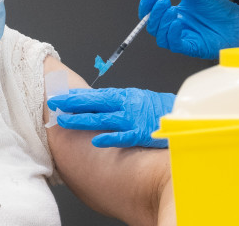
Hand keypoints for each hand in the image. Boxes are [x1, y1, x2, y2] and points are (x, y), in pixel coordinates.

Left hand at [48, 88, 174, 148]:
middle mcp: (127, 105)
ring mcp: (134, 119)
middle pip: (95, 103)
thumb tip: (96, 106)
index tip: (59, 96)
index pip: (96, 95)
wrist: (184, 115)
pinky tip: (96, 142)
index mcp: (124, 96)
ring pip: (103, 119)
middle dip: (73, 103)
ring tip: (65, 121)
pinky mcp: (142, 133)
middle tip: (54, 103)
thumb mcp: (136, 100)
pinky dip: (110, 138)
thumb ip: (118, 104)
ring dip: (83, 120)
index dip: (76, 96)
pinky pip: (124, 136)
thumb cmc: (159, 109)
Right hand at [139, 0, 238, 58]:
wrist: (237, 23)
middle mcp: (175, 27)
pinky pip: (175, 44)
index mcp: (174, 14)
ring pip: (161, 37)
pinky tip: (177, 23)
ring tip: (172, 11)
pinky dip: (172, 34)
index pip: (152, 12)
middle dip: (154, 14)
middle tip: (163, 2)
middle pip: (153, 25)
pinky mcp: (191, 47)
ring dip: (162, 24)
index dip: (147, 5)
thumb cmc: (219, 10)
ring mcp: (182, 38)